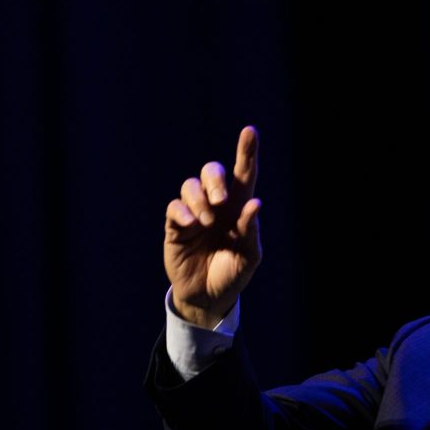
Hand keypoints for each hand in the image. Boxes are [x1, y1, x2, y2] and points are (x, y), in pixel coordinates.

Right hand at [163, 125, 261, 326]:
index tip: (250, 131)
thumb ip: (251, 232)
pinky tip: (192, 225)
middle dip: (215, 179)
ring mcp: (194, 213)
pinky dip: (183, 211)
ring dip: (199, 199)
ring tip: (205, 221)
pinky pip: (174, 207)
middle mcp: (216, 206)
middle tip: (222, 201)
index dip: (247, 152)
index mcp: (239, 209)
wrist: (208, 298)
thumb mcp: (249, 258)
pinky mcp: (176, 226)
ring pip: (190, 185)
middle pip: (212, 171)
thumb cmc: (232, 274)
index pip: (244, 174)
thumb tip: (255, 205)